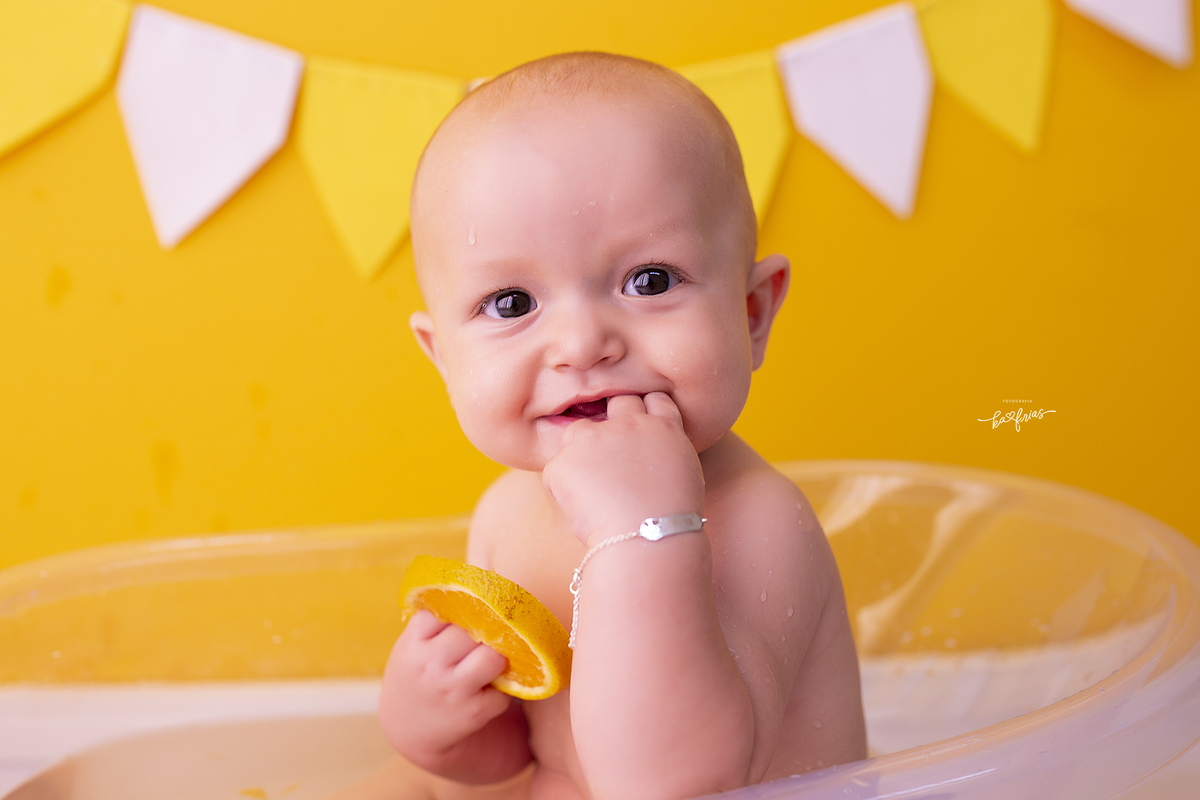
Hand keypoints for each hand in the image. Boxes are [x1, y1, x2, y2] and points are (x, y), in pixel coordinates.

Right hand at [377, 610, 510, 763]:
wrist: (406, 728)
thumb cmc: (417, 671)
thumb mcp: (414, 642)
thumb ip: (439, 613)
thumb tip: (484, 566)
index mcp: (414, 641)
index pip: (450, 606)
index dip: (469, 603)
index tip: (479, 602)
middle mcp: (430, 665)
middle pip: (475, 630)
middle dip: (487, 630)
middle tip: (489, 634)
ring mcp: (451, 690)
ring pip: (493, 658)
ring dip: (497, 659)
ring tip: (488, 662)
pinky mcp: (472, 713)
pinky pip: (503, 691)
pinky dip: (501, 690)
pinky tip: (485, 691)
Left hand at [542, 392, 704, 544]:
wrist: (650, 539)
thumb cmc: (672, 521)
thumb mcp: (686, 476)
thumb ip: (664, 455)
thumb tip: (642, 461)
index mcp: (664, 427)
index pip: (654, 401)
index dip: (646, 414)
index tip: (641, 435)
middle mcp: (628, 423)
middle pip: (617, 403)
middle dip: (613, 421)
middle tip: (612, 456)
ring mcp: (593, 438)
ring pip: (578, 431)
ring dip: (581, 451)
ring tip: (592, 488)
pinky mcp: (564, 460)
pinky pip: (558, 469)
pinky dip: (564, 487)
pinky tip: (581, 509)